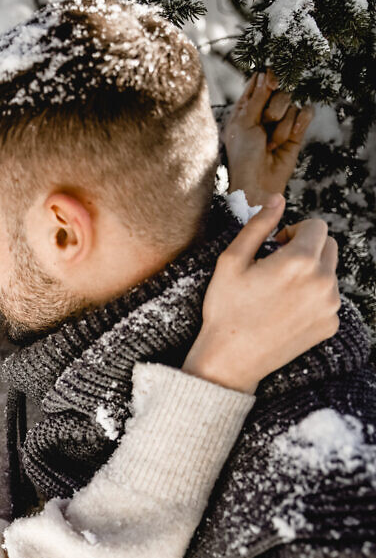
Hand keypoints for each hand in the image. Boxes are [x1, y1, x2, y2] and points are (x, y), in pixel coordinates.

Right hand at [183, 195, 339, 393]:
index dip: (293, 230)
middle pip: (329, 246)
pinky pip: (328, 298)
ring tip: (278, 291)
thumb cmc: (226, 307)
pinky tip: (284, 310)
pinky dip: (312, 298)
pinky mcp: (330, 325)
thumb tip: (278, 199)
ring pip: (329, 272)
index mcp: (300, 261)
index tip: (275, 245)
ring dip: (310, 273)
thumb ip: (258, 225)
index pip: (317, 226)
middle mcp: (323, 281)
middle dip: (306, 248)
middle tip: (276, 266)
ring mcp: (330, 305)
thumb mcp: (231, 260)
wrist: (231, 358)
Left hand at [223, 70, 312, 206]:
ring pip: (292, 104)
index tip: (271, 81)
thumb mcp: (244, 123)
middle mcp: (264, 111)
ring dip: (282, 125)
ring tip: (270, 144)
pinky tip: (288, 139)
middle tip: (265, 124)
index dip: (267, 78)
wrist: (257, 183)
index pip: (259, 81)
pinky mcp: (297, 131)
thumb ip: (256, 98)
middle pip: (280, 89)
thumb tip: (265, 73)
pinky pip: (305, 113)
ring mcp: (282, 121)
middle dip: (274, 107)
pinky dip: (298, 124)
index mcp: (246, 107)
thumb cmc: (243, 155)